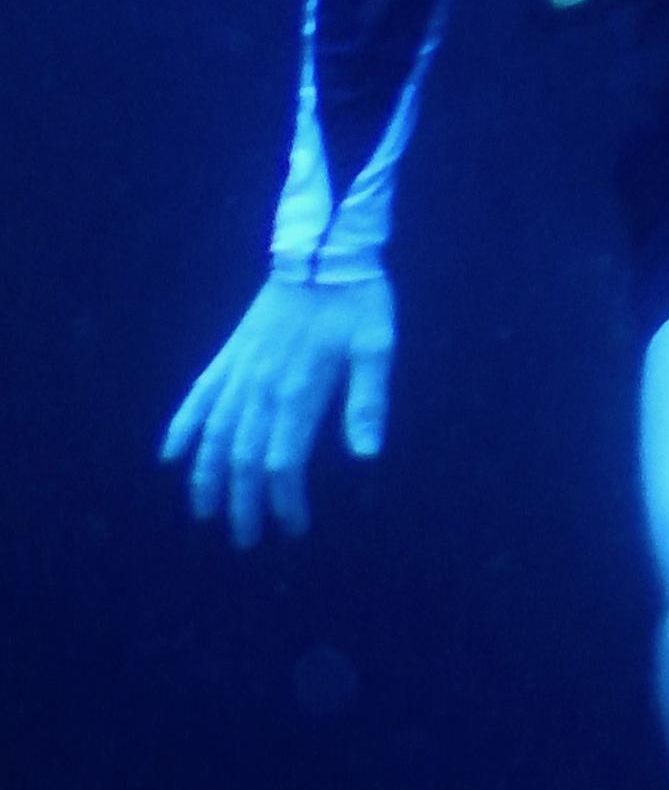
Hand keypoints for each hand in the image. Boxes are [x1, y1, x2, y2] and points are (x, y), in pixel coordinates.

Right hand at [161, 272, 396, 548]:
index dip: (285, 499)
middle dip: (244, 502)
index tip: (294, 526)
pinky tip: (170, 456)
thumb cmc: (359, 299)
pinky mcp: (230, 355)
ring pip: (214, 435)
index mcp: (298, 390)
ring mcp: (240, 371)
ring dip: (207, 477)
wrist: (323, 250)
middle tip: (247, 539)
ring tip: (205, 513)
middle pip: (243, 458)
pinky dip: (183, 427)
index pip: (283, 461)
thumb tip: (366, 456)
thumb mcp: (377, 345)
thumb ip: (369, 401)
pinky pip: (198, 396)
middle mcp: (261, 386)